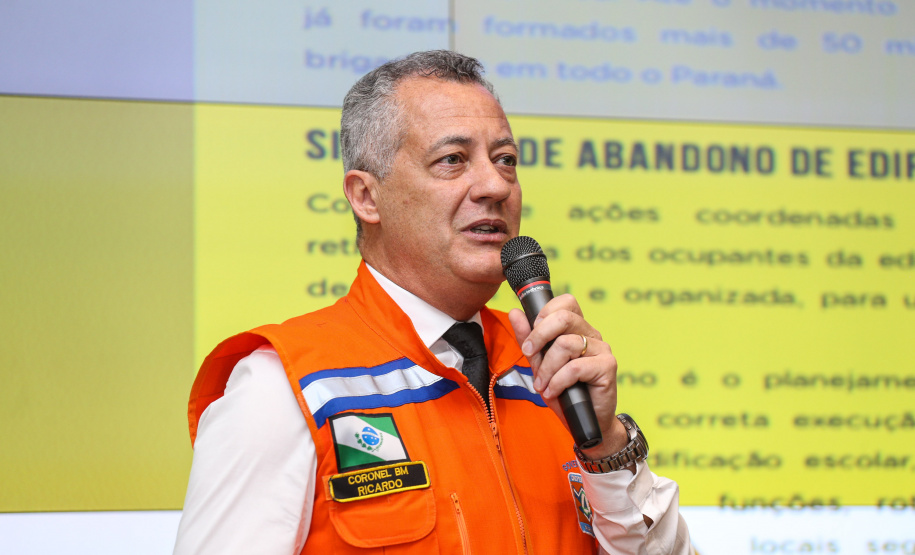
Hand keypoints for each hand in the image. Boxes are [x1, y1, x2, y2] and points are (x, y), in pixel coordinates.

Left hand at [507, 294, 628, 458]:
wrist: (584, 423)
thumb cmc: (564, 393)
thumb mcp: (539, 365)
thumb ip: (528, 339)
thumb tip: (515, 313)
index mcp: (577, 329)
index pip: (565, 302)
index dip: (544, 314)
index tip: (532, 338)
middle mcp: (592, 335)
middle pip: (564, 317)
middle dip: (539, 335)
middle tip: (529, 354)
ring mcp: (602, 349)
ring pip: (566, 345)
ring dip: (547, 368)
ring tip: (543, 385)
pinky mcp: (608, 366)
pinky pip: (575, 367)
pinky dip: (558, 382)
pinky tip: (554, 392)